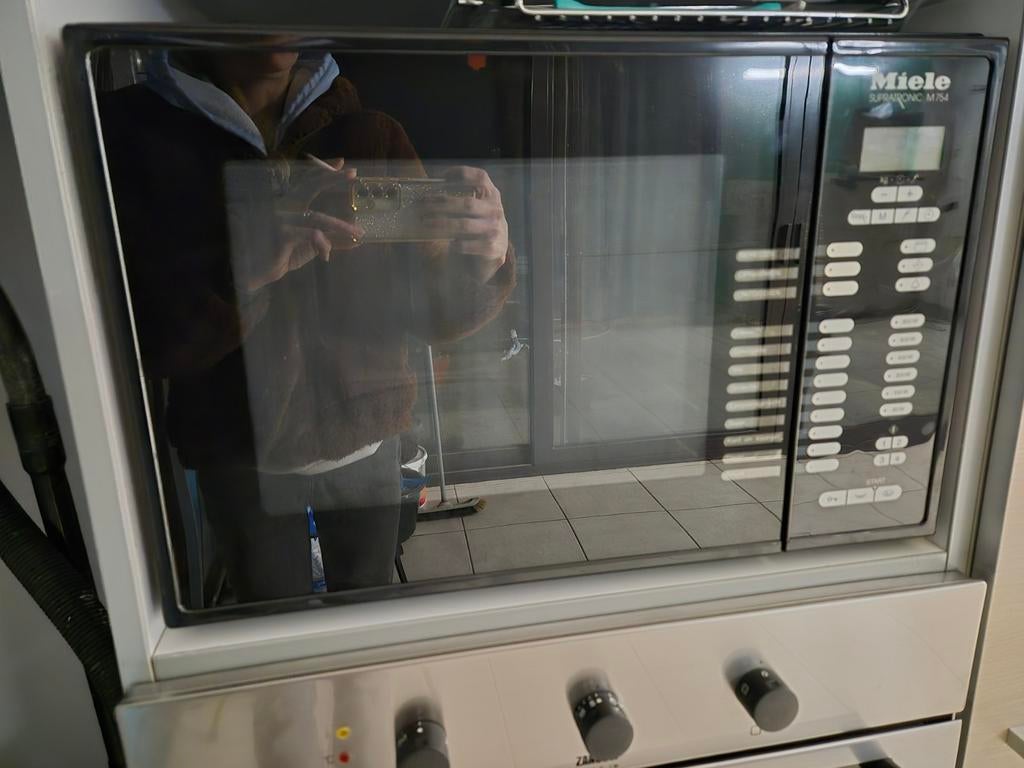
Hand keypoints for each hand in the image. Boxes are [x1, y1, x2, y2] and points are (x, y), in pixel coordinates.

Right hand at [239, 158, 363, 293]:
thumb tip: (352, 241)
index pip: (307, 182)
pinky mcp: (281, 233)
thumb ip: (325, 240)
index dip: (323, 172)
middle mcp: (282, 206)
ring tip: (358, 233)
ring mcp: (280, 218)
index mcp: (287, 205)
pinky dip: (323, 245)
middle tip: (353, 174)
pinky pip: (311, 235)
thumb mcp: (305, 247)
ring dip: (341, 226)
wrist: (250, 271)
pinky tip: (326, 256)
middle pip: (310, 186)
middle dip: (332, 179)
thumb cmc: (276, 257)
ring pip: (317, 217)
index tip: (341, 164)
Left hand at [420, 166, 508, 282]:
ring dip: (442, 223)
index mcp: (492, 196)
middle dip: (443, 204)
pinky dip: (456, 245)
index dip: (463, 173)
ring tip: (426, 222)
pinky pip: (468, 245)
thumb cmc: (477, 228)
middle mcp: (495, 210)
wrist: (494, 255)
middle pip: (467, 203)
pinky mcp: (492, 249)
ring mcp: (496, 230)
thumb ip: (459, 201)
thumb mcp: (474, 211)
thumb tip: (429, 197)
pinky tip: (449, 244)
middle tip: (424, 205)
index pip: (481, 178)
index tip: (443, 176)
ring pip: (464, 225)